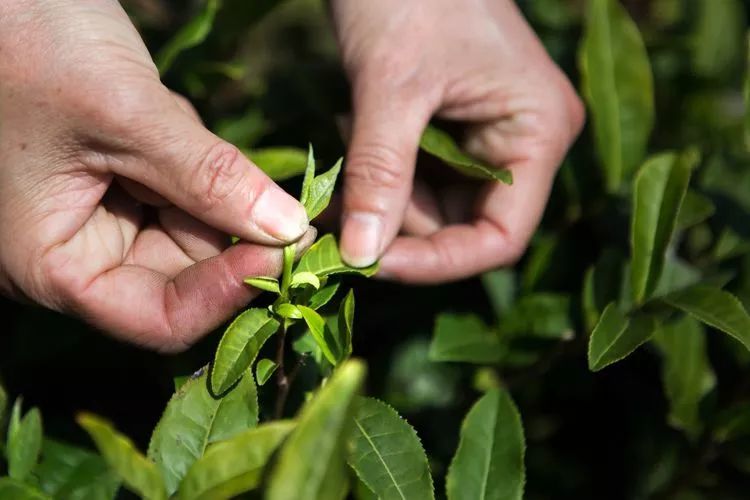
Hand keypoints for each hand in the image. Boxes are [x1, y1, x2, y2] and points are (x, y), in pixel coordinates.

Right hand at [0, 0, 310, 350]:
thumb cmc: (30, 44)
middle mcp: (78, 253)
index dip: (228, 293)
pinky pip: (184, 190)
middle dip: (233, 236)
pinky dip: (196, 158)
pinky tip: (161, 110)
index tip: (287, 251)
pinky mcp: (122, 183)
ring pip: (194, 230)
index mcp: (52, 265)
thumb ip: (210, 178)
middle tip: (291, 208)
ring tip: (172, 121)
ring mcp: (101, 218)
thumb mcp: (126, 115)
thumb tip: (290, 230)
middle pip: (186, 277)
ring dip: (211, 184)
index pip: (159, 319)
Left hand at [333, 0, 583, 282]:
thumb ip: (379, 175)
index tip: (371, 265)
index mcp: (539, 132)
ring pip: (433, 206)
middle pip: (463, 225)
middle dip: (397, 224)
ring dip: (381, 195)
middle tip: (337, 209)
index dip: (438, 262)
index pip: (500, 237)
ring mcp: (488, 136)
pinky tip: (354, 128)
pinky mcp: (453, 127)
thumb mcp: (391, 87)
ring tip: (346, 140)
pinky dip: (379, 172)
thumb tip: (359, 257)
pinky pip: (417, 176)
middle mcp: (524, 142)